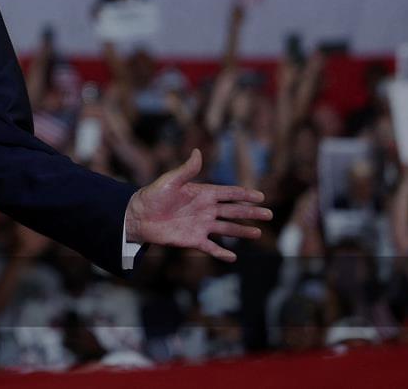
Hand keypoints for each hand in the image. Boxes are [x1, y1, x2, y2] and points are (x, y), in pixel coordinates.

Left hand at [124, 149, 270, 261]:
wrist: (138, 216)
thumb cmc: (153, 195)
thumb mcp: (170, 181)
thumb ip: (187, 170)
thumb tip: (197, 152)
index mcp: (202, 193)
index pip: (229, 193)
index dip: (245, 194)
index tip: (261, 196)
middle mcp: (205, 209)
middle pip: (233, 211)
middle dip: (251, 213)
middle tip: (269, 214)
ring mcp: (200, 225)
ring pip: (227, 229)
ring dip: (242, 231)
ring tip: (258, 234)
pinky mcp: (193, 239)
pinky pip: (211, 247)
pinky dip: (221, 252)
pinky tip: (233, 256)